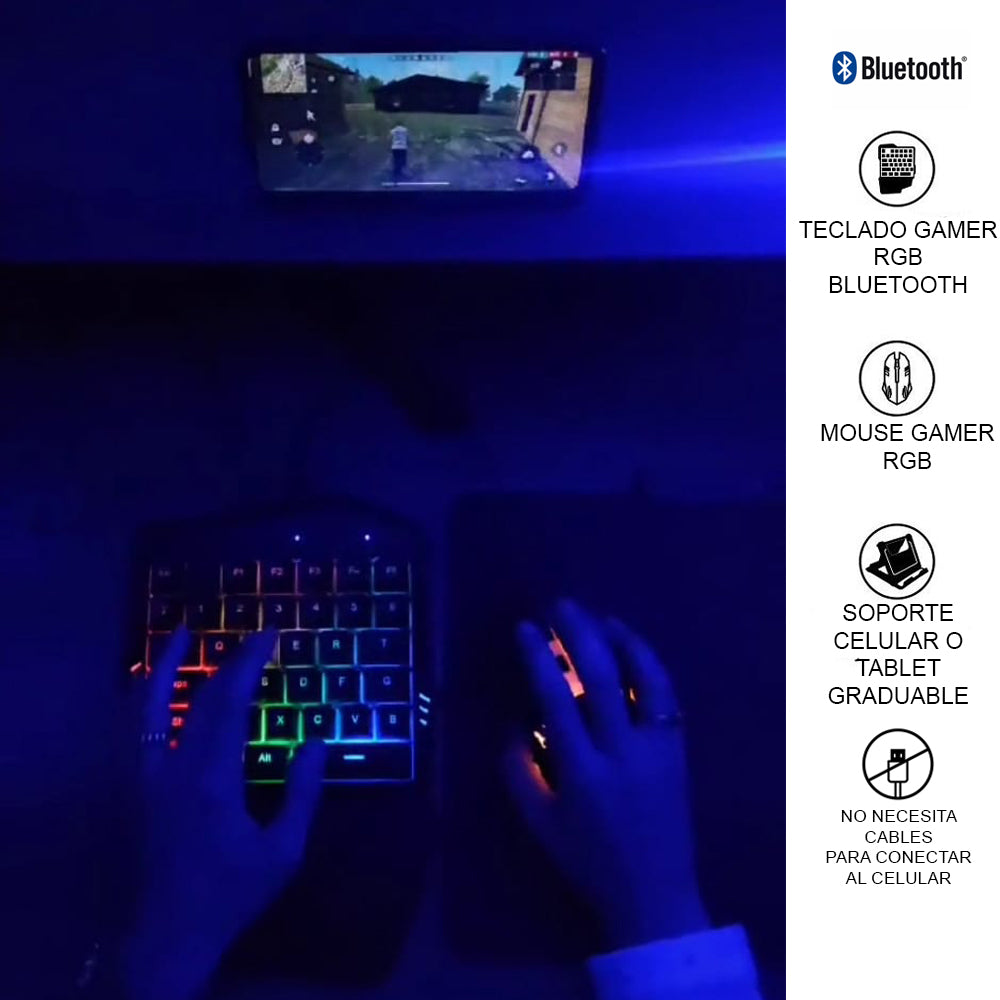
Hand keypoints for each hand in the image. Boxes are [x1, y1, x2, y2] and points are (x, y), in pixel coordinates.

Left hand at [121, 627, 324, 999]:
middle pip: (196, 698)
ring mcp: (145, 778)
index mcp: (212, 779)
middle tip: (248, 634)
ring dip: (165, 667)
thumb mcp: (283, 853)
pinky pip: (132, 733)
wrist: (167, 936)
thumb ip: (302, 795)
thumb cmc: (230, 895)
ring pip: (147, 708)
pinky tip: (147, 687)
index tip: (269, 635)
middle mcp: (172, 768)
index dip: (249, 663)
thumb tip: (318, 742)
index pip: (230, 703)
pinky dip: (142, 701)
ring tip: (179, 635)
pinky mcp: (133, 791)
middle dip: (225, 661)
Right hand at [505, 600, 709, 950]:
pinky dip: (649, 663)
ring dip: (620, 639)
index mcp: (582, 772)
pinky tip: (632, 647)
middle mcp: (621, 752)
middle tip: (560, 605)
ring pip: (642, 677)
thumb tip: (512, 721)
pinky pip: (666, 695)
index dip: (538, 657)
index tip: (525, 628)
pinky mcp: (678, 748)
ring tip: (598, 617)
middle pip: (601, 676)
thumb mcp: (539, 823)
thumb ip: (518, 770)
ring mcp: (656, 748)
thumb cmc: (588, 859)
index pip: (556, 698)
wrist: (654, 892)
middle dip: (578, 632)